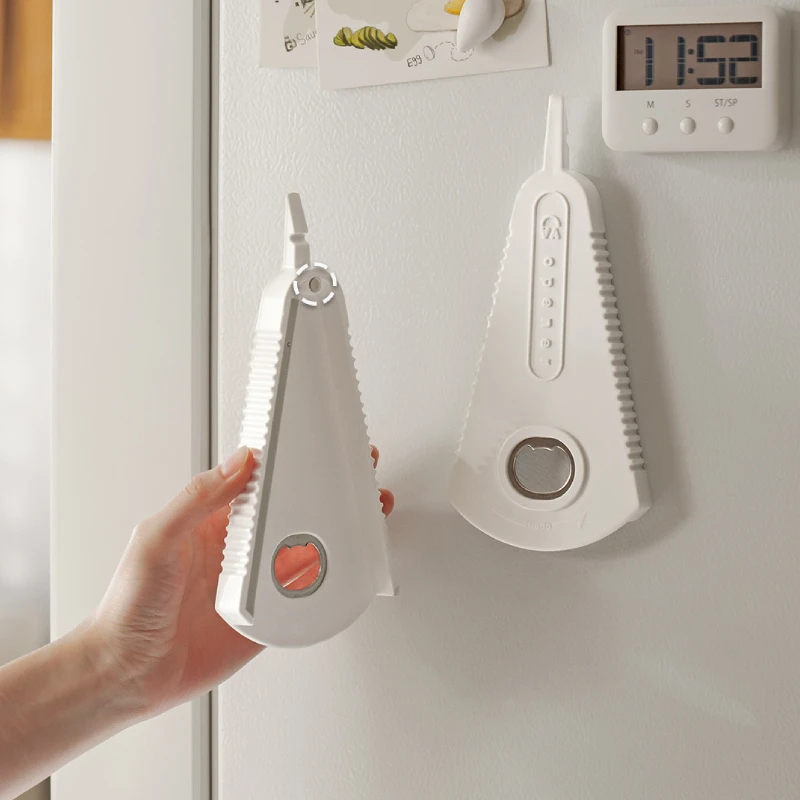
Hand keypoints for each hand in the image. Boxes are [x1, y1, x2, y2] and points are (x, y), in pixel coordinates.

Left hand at [90, 445, 393, 717]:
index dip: (286, 465)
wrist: (128, 676)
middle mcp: (237, 550)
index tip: (312, 448)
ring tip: (361, 517)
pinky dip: (328, 583)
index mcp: (210, 523)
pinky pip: (304, 596)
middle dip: (324, 495)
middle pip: (290, 514)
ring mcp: (254, 584)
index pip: (257, 483)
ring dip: (333, 536)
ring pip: (304, 551)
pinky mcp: (266, 618)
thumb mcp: (157, 539)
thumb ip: (196, 499)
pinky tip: (344, 570)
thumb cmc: (127, 608)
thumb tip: (237, 463)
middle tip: (354, 477)